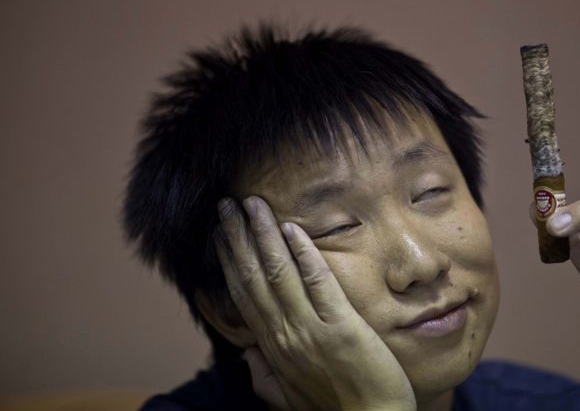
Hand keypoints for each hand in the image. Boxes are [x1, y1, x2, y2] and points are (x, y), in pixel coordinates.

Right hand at [217, 196, 415, 410]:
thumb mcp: (289, 397)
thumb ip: (265, 375)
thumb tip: (247, 355)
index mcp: (272, 348)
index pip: (243, 295)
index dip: (230, 260)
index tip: (221, 232)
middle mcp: (284, 335)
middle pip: (254, 277)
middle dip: (239, 237)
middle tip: (228, 204)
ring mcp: (311, 331)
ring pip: (279, 274)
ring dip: (263, 235)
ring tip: (253, 204)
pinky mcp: (342, 329)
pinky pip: (319, 285)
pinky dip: (304, 255)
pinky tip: (292, 229)